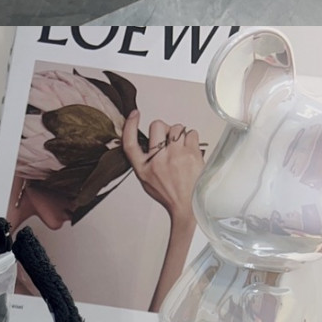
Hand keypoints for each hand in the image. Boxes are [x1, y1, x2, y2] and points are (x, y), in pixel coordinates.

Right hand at [124, 105, 199, 238]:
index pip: (130, 142)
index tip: (134, 115)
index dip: (130, 125)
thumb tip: (148, 139)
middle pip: (157, 126)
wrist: (188, 206)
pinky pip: (191, 133)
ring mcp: (176, 156)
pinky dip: (191, 139)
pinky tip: (190, 150)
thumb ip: (144, 160)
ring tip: (181, 148)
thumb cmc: (169, 193)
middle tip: (168, 140)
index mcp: (143, 168)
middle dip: (163, 129)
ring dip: (179, 134)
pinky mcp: (192, 155)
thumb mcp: (146, 179)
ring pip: (176, 127)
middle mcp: (158, 161)